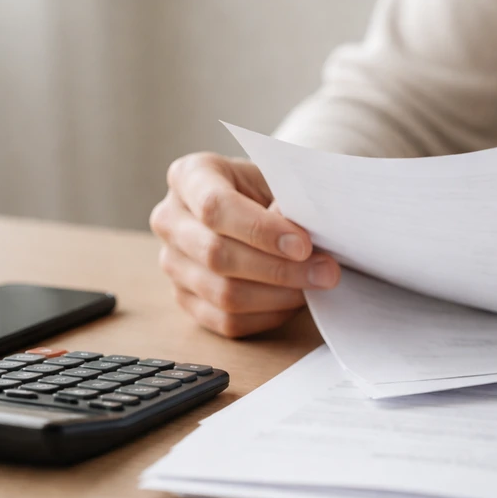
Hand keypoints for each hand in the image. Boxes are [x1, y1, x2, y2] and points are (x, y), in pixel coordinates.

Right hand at [150, 152, 340, 337]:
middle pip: (216, 254)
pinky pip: (226, 321)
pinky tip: (294, 300)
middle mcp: (170, 219)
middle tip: (326, 271)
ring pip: (223, 294)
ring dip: (278, 295)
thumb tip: (300, 244)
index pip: (215, 206)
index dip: (261, 230)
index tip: (303, 245)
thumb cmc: (270, 190)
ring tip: (315, 285)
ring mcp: (172, 263)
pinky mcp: (185, 299)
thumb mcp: (279, 180)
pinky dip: (267, 315)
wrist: (258, 209)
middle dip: (279, 269)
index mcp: (189, 176)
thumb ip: (286, 203)